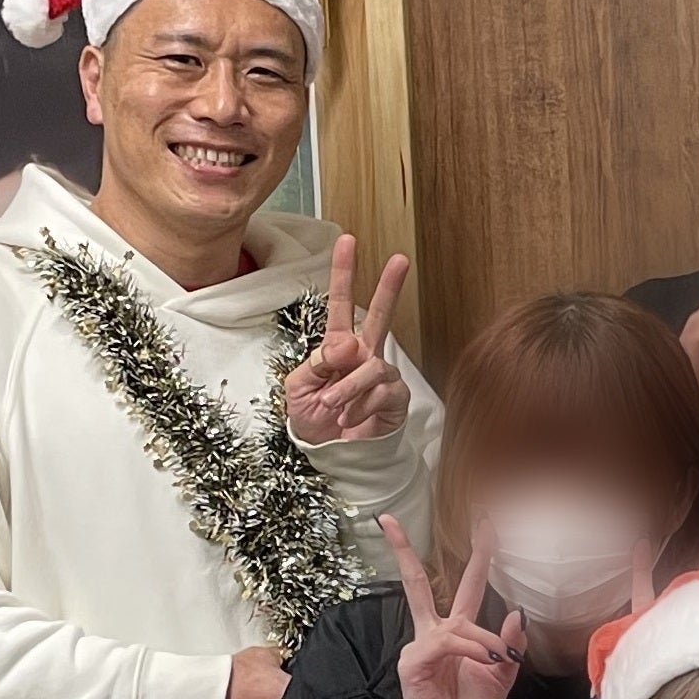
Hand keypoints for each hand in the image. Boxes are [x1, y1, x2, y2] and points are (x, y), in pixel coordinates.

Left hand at [282, 234, 412, 443]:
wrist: (332, 458)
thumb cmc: (313, 422)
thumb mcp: (297, 389)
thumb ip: (315, 364)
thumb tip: (345, 346)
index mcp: (336, 348)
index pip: (340, 304)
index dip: (343, 273)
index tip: (347, 241)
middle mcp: (364, 356)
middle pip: (379, 314)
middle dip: (389, 286)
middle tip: (400, 259)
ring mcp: (382, 376)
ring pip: (371, 366)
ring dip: (346, 389)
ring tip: (332, 409)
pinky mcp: (396, 399)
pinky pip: (381, 393)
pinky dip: (359, 408)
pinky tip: (350, 420)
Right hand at [382, 514, 522, 698]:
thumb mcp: (502, 676)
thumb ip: (511, 645)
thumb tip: (516, 612)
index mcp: (459, 631)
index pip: (466, 583)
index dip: (478, 554)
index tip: (485, 524)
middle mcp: (436, 632)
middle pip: (421, 582)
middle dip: (409, 551)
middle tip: (408, 520)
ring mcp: (421, 646)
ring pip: (455, 623)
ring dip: (483, 640)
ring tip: (497, 661)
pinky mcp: (414, 662)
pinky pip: (447, 644)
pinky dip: (471, 650)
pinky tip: (483, 661)